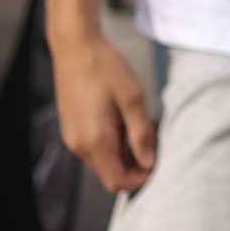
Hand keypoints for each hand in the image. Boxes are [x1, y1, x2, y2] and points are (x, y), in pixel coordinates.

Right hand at [58, 24, 160, 197]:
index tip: (158, 162)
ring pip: (101, 163)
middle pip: (109, 175)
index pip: (116, 182)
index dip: (140, 179)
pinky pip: (93, 149)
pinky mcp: (71, 129)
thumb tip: (149, 162)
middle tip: (153, 143)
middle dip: (133, 167)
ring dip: (123, 156)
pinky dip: (111, 146)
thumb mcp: (134, 99)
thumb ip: (141, 134)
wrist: (75, 48)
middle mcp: (79, 146)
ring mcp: (72, 138)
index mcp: (95, 141)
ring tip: (140, 129)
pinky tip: (124, 123)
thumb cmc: (106, 69)